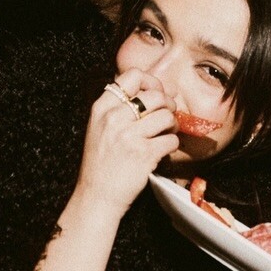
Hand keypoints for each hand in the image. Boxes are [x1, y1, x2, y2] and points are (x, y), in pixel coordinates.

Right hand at [74, 67, 179, 218]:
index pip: (132, 76)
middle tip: (167, 115)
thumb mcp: (99, 127)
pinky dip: (172, 145)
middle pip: (155, 95)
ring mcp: (129, 136)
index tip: (156, 93)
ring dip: (173, 124)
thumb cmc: (101, 163)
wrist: (97, 195)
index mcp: (102, 108)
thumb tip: (156, 91)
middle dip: (168, 104)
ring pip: (166, 116)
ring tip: (167, 132)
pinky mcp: (144, 154)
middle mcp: (114, 118)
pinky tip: (163, 150)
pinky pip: (171, 140)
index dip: (151, 81)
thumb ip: (118, 108)